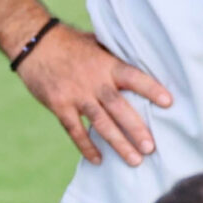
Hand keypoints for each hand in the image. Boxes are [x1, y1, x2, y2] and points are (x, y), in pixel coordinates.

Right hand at [15, 23, 172, 166]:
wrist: (34, 43)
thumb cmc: (68, 42)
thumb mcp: (95, 43)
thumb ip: (114, 58)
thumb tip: (139, 63)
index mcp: (106, 64)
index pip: (133, 77)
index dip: (151, 89)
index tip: (168, 103)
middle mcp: (94, 81)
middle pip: (119, 108)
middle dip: (136, 129)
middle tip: (151, 148)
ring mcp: (76, 95)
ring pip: (101, 123)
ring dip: (118, 143)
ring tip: (134, 160)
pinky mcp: (59, 105)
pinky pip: (75, 130)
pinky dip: (86, 146)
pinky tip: (98, 160)